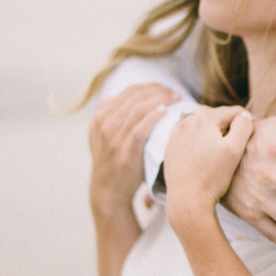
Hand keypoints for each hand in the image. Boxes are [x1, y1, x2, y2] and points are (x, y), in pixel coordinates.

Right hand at [89, 83, 178, 216]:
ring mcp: (114, 140)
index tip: (166, 88)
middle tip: (175, 93)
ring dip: (161, 100)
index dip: (150, 86)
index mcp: (100, 116)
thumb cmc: (112, 159)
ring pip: (139, 110)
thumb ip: (111, 114)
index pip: (129, 91)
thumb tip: (127, 95)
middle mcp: (104, 125)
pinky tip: (166, 113)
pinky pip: (141, 129)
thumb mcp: (103, 134)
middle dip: (159, 91)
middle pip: (135, 97)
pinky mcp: (126, 153)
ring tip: (176, 100)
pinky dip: (154, 117)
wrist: (108, 190)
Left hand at [165, 106, 254, 226]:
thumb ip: (243, 127)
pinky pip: (187, 134)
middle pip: (215, 114)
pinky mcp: (170, 147)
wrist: (186, 200)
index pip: (233, 111)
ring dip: (212, 129)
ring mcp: (175, 134)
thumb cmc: (213, 177)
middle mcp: (186, 121)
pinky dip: (197, 137)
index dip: (248, 119)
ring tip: (222, 144)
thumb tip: (244, 115)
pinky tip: (204, 150)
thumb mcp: (235, 150)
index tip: (255, 131)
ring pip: (199, 123)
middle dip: (228, 122)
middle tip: (239, 138)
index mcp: (204, 119)